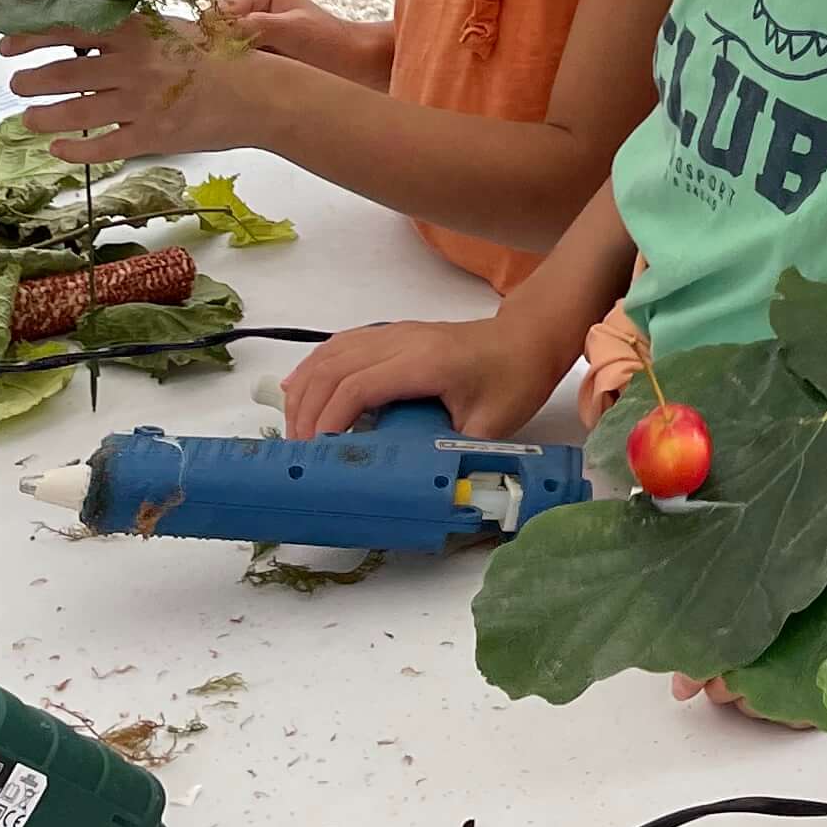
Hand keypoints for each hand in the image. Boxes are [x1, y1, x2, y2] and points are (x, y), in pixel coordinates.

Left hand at [12, 16, 246, 164]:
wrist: (262, 93)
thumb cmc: (223, 56)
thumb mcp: (176, 29)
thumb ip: (134, 32)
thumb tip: (89, 33)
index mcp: (138, 33)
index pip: (71, 30)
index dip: (32, 37)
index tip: (7, 45)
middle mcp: (133, 65)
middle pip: (63, 73)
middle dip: (30, 81)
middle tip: (17, 85)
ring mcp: (140, 103)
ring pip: (73, 112)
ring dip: (42, 117)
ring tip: (29, 118)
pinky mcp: (150, 136)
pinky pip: (100, 146)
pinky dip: (73, 149)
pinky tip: (59, 150)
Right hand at [222, 0, 389, 79]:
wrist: (354, 66)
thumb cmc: (329, 41)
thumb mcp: (293, 29)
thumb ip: (257, 26)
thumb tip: (220, 32)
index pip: (222, 8)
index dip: (217, 30)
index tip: (222, 51)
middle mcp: (249, 9)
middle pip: (216, 28)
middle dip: (218, 48)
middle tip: (226, 68)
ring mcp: (248, 35)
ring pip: (221, 49)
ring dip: (225, 63)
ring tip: (233, 79)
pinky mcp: (251, 58)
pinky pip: (230, 64)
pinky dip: (232, 74)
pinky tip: (235, 86)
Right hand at [283, 308, 572, 442]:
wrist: (529, 337)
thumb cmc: (514, 379)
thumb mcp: (490, 427)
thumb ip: (452, 456)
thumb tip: (418, 494)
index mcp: (424, 361)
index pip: (358, 385)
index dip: (331, 420)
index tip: (321, 456)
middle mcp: (401, 340)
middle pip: (333, 368)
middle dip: (308, 413)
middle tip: (303, 456)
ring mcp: (394, 332)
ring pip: (330, 353)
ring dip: (305, 391)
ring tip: (298, 434)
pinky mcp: (391, 334)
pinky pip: (340, 345)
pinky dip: (313, 368)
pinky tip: (297, 391)